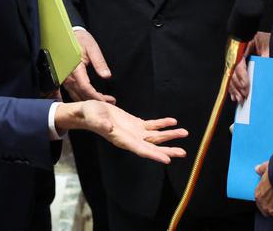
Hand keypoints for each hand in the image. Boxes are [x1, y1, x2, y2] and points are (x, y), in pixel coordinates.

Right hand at [55, 99, 187, 163]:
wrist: (89, 111)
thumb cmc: (90, 115)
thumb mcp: (94, 116)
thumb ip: (100, 122)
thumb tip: (108, 127)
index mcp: (122, 139)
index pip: (141, 149)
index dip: (154, 155)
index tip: (166, 160)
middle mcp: (131, 139)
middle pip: (152, 147)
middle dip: (167, 150)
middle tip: (182, 152)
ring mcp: (134, 132)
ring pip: (155, 137)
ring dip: (169, 135)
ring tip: (184, 132)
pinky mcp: (135, 124)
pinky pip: (152, 126)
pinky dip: (162, 124)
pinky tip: (172, 121)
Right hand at [63, 29, 115, 103]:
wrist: (68, 35)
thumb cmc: (80, 40)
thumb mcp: (92, 48)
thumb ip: (99, 62)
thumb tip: (106, 75)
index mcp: (75, 68)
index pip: (85, 88)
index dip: (96, 96)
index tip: (107, 101)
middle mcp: (68, 76)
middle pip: (81, 94)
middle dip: (96, 101)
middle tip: (110, 102)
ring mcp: (65, 79)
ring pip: (76, 95)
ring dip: (89, 101)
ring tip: (104, 101)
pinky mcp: (66, 79)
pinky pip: (72, 93)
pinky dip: (81, 98)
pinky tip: (89, 101)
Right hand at [228, 31, 270, 102]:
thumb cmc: (271, 41)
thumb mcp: (270, 48)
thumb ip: (266, 58)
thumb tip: (263, 74)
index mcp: (244, 43)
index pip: (238, 62)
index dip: (241, 75)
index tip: (246, 86)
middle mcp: (237, 51)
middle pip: (232, 70)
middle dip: (237, 85)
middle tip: (244, 95)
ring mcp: (236, 58)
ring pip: (231, 75)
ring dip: (234, 88)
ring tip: (240, 99)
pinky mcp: (238, 64)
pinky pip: (232, 77)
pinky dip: (233, 87)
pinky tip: (235, 96)